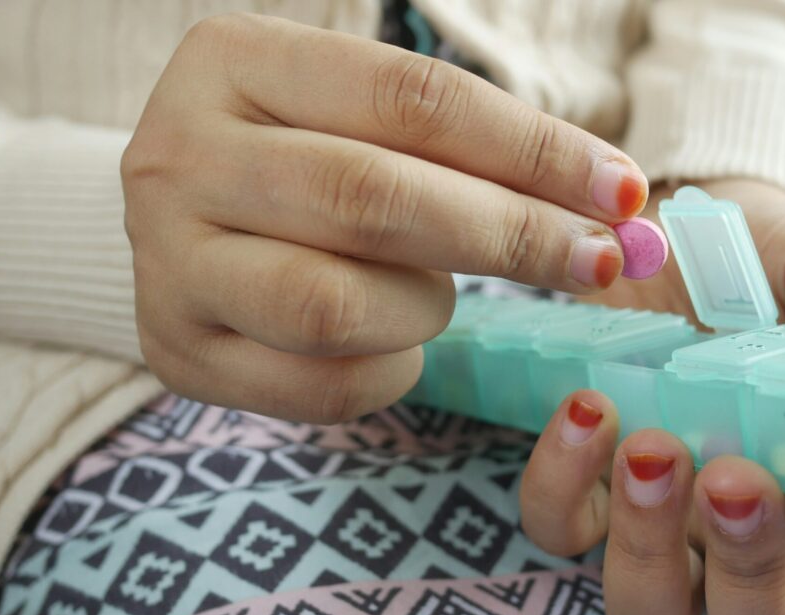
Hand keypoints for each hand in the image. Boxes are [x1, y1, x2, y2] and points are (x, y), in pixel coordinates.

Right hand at [122, 14, 649, 422]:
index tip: (620, 191)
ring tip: (437, 294)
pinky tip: (395, 344)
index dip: (531, 149)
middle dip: (509, 236)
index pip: (410, 98)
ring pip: (335, 306)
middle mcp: (178, 154)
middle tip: (595, 261)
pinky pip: (317, 383)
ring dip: (425, 309)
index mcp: (233, 61)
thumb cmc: (304, 155)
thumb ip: (473, 147)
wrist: (185, 219)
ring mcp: (165, 260)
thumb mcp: (363, 116)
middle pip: (372, 199)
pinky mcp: (175, 349)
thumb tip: (617, 204)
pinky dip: (388, 372)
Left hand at [520, 180, 784, 614]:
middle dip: (747, 570)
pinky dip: (562, 483)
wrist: (669, 215)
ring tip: (650, 444)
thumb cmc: (768, 254)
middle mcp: (740, 515)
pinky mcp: (581, 474)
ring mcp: (655, 505)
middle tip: (734, 481)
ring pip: (646, 595)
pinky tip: (585, 407)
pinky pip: (558, 524)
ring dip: (647, 538)